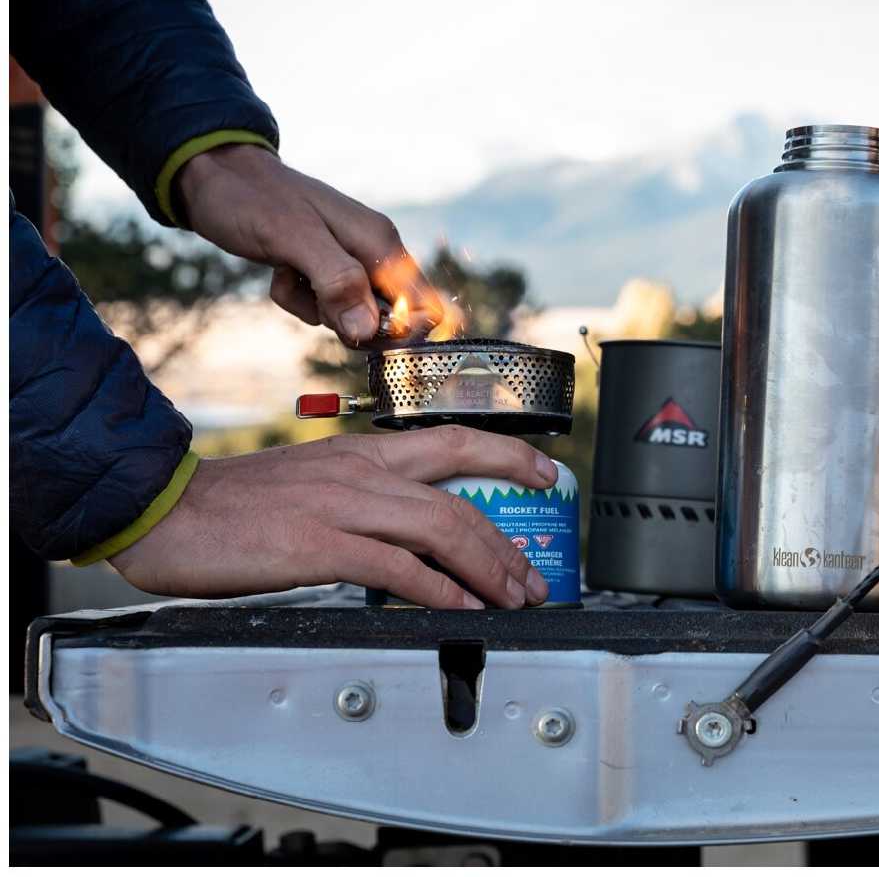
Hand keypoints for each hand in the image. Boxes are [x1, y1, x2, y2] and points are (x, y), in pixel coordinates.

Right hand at [109, 427, 555, 608]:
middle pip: (458, 497)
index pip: (452, 440)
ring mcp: (341, 506)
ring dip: (487, 568)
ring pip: (440, 529)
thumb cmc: (231, 507)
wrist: (164, 511)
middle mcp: (360, 472)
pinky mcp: (318, 545)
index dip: (507, 457)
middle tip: (534, 574)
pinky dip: (436, 589)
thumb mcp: (310, 485)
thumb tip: (406, 540)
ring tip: (512, 597)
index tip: (546, 472)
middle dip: (508, 540)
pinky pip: (396, 568)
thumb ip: (361, 502)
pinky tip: (459, 607)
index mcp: (360, 453)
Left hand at [176, 143, 444, 344]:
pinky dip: (299, 299)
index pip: (425, 305)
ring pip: (353, 315)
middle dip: (347, 320)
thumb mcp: (292, 239)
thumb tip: (368, 330)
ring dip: (316, 308)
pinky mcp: (326, 269)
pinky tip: (282, 272)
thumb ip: (336, 281)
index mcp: (379, 242)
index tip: (355, 328)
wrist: (216, 173)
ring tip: (289, 274)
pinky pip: (326, 306)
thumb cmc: (252, 199)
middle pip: (388, 318)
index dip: (398, 329)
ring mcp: (351, 261)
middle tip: (311, 295)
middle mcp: (373, 252)